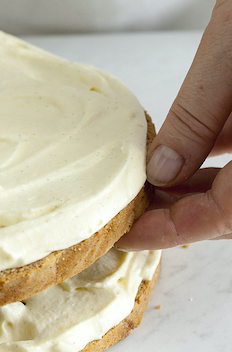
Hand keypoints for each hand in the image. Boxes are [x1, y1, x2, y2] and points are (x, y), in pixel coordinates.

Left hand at [119, 0, 231, 249]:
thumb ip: (198, 117)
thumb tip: (162, 170)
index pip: (227, 217)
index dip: (174, 232)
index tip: (129, 235)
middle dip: (183, 212)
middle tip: (131, 209)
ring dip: (199, 186)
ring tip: (147, 182)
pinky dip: (219, 155)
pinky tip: (184, 148)